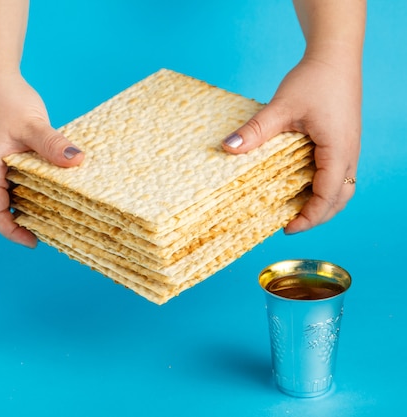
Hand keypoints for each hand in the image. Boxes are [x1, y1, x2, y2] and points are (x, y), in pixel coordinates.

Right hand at [0, 72, 83, 246]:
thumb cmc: (5, 99)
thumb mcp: (31, 124)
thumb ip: (52, 145)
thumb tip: (78, 161)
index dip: (12, 230)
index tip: (34, 241)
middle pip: (5, 207)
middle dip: (26, 221)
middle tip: (54, 230)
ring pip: (15, 193)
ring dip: (33, 204)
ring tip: (59, 213)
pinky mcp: (9, 155)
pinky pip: (22, 178)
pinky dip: (38, 186)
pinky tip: (58, 187)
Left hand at [222, 55, 360, 232]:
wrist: (335, 56)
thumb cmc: (314, 79)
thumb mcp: (281, 106)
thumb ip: (256, 130)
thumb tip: (227, 148)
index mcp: (338, 149)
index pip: (327, 194)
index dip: (309, 216)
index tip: (288, 228)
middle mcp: (349, 152)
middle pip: (340, 197)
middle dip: (318, 216)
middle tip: (290, 224)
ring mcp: (349, 147)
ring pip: (343, 186)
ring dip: (323, 203)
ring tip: (297, 210)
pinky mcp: (344, 140)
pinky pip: (339, 173)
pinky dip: (324, 187)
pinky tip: (302, 185)